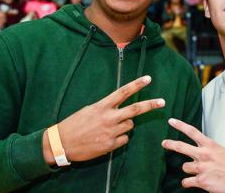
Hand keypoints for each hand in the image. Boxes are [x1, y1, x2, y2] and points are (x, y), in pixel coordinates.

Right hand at [43, 76, 164, 164]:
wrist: (62, 143)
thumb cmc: (74, 124)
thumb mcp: (89, 110)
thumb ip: (106, 108)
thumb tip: (119, 109)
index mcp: (102, 106)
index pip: (123, 92)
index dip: (137, 85)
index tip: (148, 78)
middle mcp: (109, 117)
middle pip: (135, 109)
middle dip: (151, 105)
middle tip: (163, 102)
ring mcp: (111, 132)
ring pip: (130, 125)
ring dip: (125, 125)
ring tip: (110, 128)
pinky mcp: (110, 145)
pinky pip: (124, 138)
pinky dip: (119, 138)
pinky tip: (106, 138)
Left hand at [162, 118, 224, 192]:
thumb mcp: (221, 152)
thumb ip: (208, 151)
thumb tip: (200, 154)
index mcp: (210, 145)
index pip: (192, 131)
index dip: (180, 125)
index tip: (171, 121)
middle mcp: (204, 154)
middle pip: (181, 146)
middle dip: (170, 144)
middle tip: (164, 143)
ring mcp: (201, 167)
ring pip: (185, 167)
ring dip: (189, 170)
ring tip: (198, 173)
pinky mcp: (201, 180)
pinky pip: (186, 181)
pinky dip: (188, 183)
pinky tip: (193, 183)